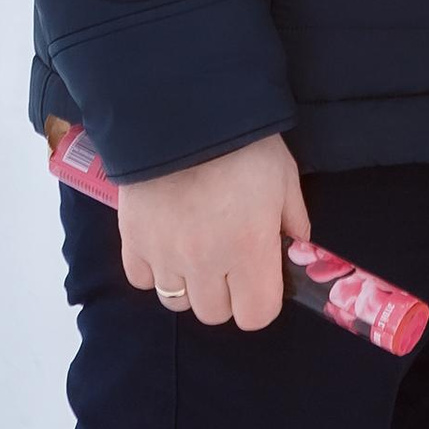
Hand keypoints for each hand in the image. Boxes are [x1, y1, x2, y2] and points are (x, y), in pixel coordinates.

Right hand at [116, 132, 307, 329]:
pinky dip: (154, 270)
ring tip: (194, 250)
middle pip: (215, 313)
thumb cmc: (242, 143)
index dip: (259, 301)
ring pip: (177, 302)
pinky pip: (142, 279)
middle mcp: (206, 263)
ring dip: (190, 284)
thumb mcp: (284, 175)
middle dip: (225, 293)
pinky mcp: (132, 240)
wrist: (182, 112)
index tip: (259, 278)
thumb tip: (295, 245)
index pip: (256, 316)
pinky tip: (165, 244)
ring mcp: (165, 255)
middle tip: (228, 258)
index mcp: (249, 250)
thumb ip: (293, 217)